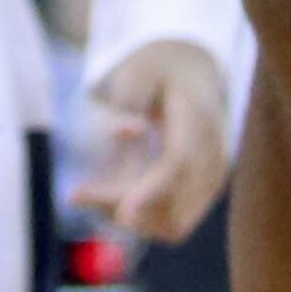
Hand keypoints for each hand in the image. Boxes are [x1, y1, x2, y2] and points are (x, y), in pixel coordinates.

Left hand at [72, 38, 232, 248]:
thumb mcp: (135, 74)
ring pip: (174, 222)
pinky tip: (110, 197)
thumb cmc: (156, 69)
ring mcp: (213, 179)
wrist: (192, 68)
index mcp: (198, 116)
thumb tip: (125, 137)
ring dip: (131, 218)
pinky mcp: (205, 193)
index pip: (179, 163)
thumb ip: (127, 105)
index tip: (120, 213)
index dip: (151, 191)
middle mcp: (214, 155)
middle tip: (76, 196)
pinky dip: (143, 217)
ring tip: (88, 195)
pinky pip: (175, 219)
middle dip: (124, 208)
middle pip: (173, 202)